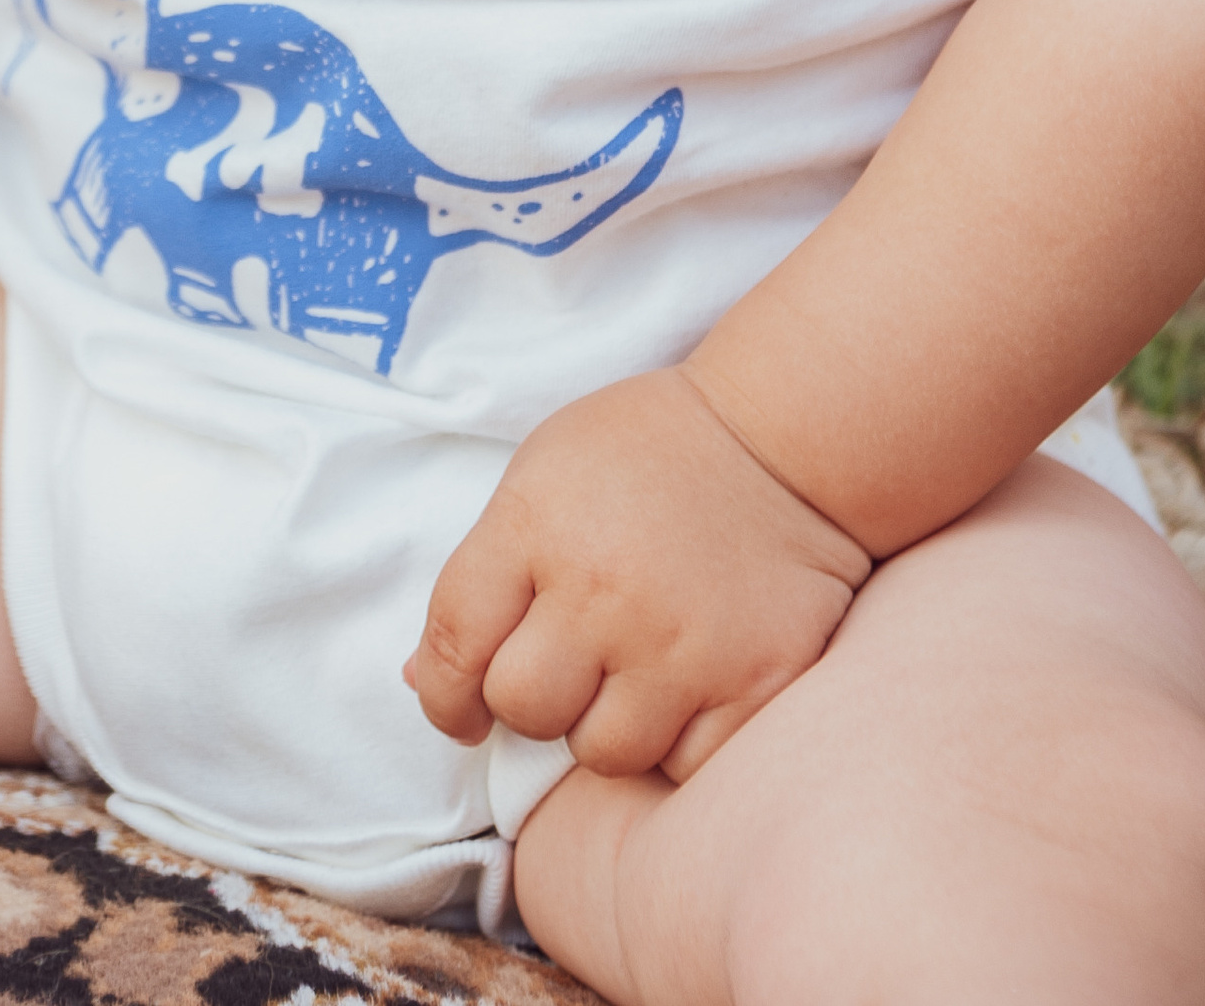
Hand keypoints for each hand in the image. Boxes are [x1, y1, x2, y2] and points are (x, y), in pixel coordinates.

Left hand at [405, 367, 870, 781]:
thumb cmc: (646, 454)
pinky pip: (684, 765)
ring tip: (632, 671)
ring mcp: (681, 641)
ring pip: (602, 751)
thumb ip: (482, 576)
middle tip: (567, 668)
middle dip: (532, 701)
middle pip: (524, 708)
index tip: (460, 705)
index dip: (443, 693)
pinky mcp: (752, 681)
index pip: (454, 641)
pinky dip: (678, 741)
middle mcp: (603, 589)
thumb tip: (424, 682)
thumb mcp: (543, 476)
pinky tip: (688, 686)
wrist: (780, 439)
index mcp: (537, 523)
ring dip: (605, 727)